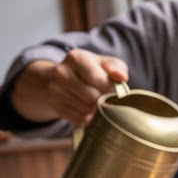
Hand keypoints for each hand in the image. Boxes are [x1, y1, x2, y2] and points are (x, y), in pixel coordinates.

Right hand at [13, 49, 128, 126]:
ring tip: (97, 103)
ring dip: (97, 111)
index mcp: (76, 58)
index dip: (110, 89)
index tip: (115, 92)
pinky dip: (89, 118)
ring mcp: (56, 90)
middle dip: (104, 101)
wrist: (63, 79)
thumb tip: (122, 77)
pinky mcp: (56, 106)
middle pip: (93, 97)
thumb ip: (117, 67)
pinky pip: (80, 119)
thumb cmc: (92, 70)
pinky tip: (89, 111)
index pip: (98, 79)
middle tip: (107, 99)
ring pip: (87, 109)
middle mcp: (62, 72)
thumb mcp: (105, 64)